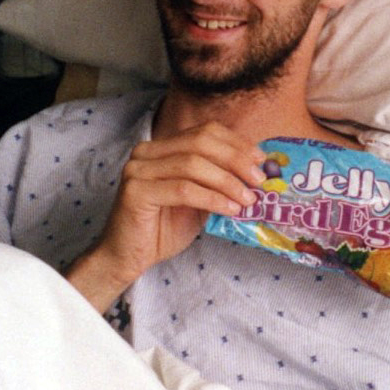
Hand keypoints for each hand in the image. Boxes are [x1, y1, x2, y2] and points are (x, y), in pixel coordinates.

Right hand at [65, 123, 264, 309]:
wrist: (129, 257)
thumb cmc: (162, 229)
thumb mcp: (199, 201)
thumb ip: (218, 183)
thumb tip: (255, 173)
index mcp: (162, 148)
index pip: (204, 132)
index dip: (236, 143)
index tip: (260, 161)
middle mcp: (147, 152)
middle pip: (200, 143)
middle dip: (235, 160)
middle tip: (259, 180)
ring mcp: (138, 169)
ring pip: (193, 164)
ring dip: (227, 181)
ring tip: (247, 199)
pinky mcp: (136, 191)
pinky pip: (183, 189)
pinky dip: (211, 198)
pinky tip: (229, 209)